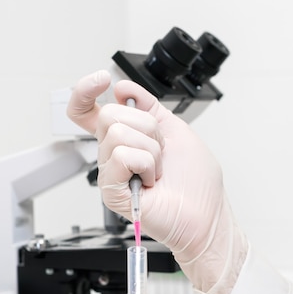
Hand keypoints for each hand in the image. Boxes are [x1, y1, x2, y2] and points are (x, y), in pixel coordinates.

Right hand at [67, 70, 247, 293]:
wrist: (207, 214)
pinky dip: (147, 164)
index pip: (89, 111)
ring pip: (118, 133)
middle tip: (160, 151)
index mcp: (125, 138)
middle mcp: (113, 154)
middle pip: (109, 114)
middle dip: (146, 127)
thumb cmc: (196, 182)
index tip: (101, 80)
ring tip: (158, 170)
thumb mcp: (176, 130)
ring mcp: (111, 173)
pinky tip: (152, 181)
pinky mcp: (112, 191)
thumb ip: (150, 106)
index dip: (85, 91)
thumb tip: (123, 88)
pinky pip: (122, 157)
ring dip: (151, 149)